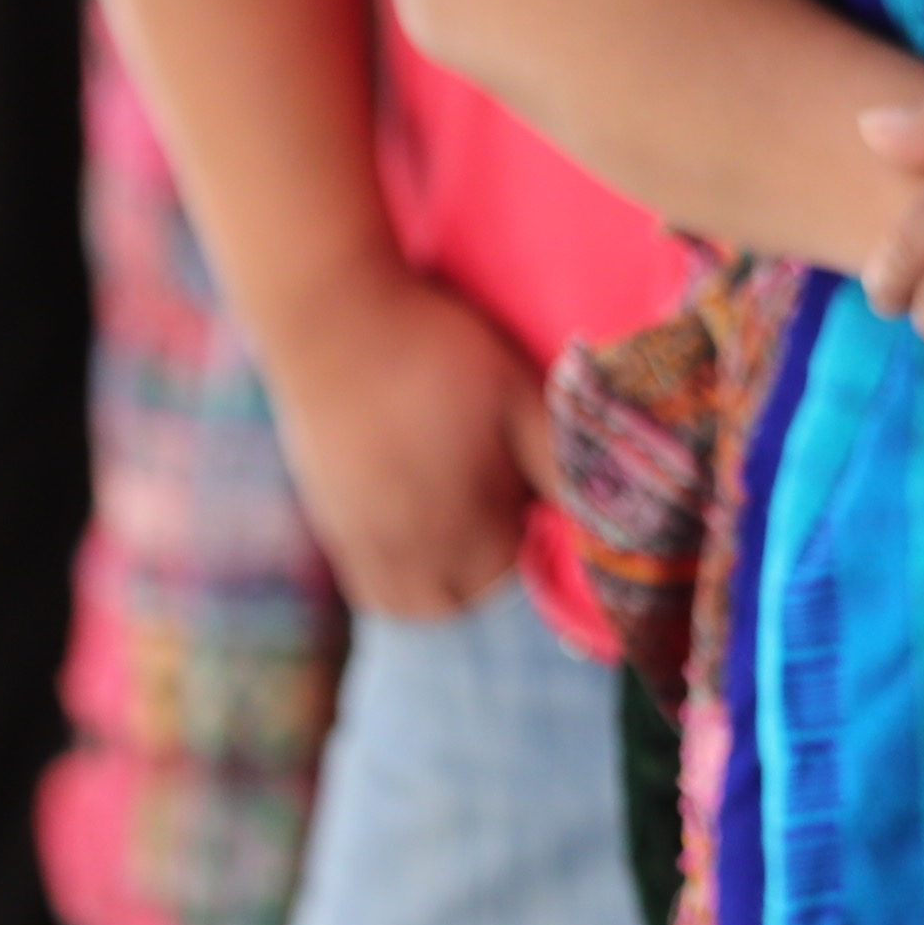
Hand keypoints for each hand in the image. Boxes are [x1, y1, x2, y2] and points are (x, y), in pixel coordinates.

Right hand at [270, 262, 551, 619]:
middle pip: (463, 598)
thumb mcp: (516, 394)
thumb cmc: (436, 351)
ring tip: (462, 526)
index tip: (534, 495)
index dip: (533, 536)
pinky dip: (400, 580)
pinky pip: (370, 588)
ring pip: (414, 603)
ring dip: (445, 584)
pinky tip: (418, 528)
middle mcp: (408, 547)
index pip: (512, 570)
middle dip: (493, 569)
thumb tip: (593, 507)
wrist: (332, 321)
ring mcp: (361, 539)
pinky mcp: (330, 520)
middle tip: (502, 509)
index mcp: (461, 520)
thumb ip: (557, 458)